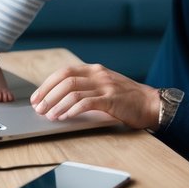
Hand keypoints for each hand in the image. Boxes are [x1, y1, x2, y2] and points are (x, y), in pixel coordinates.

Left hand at [30, 63, 159, 129]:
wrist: (152, 104)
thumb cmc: (127, 99)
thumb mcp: (106, 86)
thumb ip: (88, 87)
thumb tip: (60, 99)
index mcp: (95, 69)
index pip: (64, 72)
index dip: (47, 84)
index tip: (36, 97)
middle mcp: (99, 74)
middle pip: (65, 80)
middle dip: (48, 94)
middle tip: (38, 108)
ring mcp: (106, 85)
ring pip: (73, 91)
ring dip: (57, 103)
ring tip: (49, 115)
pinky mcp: (112, 99)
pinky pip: (87, 102)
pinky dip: (72, 110)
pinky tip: (65, 117)